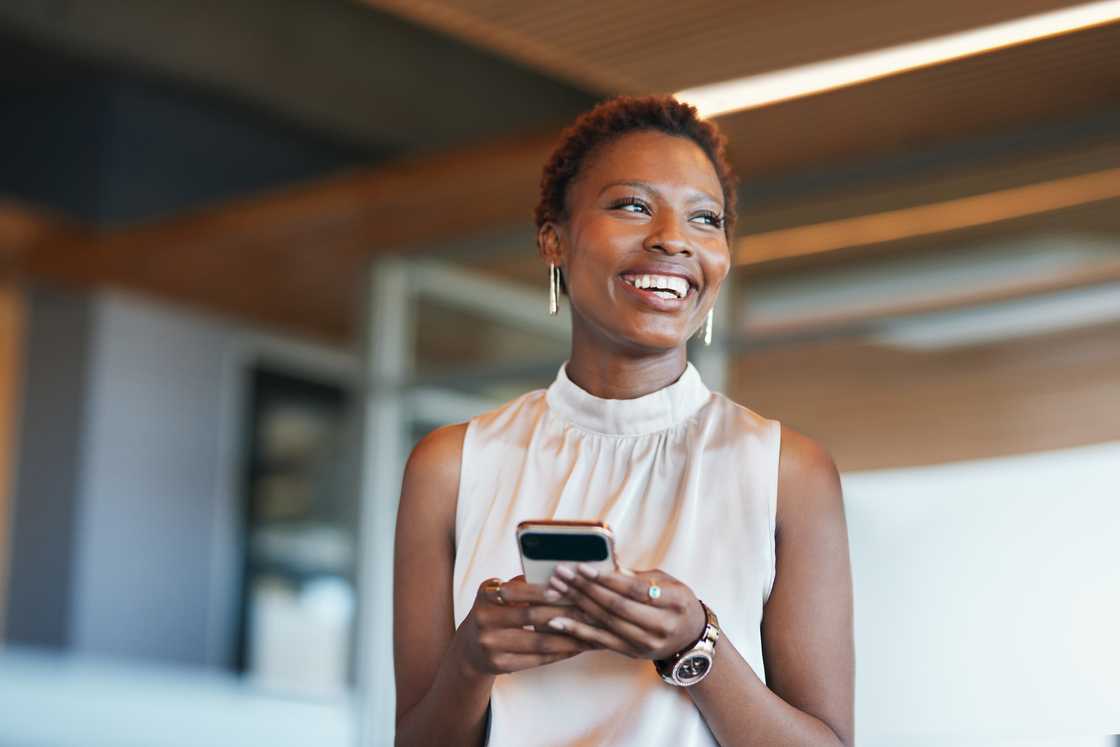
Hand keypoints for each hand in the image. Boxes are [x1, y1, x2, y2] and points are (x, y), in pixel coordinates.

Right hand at [457, 575, 595, 676]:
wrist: (470, 648)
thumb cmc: (497, 612)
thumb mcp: (501, 594)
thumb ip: (524, 584)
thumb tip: (561, 572)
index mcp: (486, 595)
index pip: (519, 591)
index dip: (544, 591)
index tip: (570, 588)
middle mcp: (484, 619)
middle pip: (532, 616)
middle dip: (566, 613)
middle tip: (592, 610)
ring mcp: (490, 645)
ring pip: (538, 641)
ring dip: (569, 637)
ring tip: (592, 631)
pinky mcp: (499, 665)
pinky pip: (536, 659)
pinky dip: (560, 653)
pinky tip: (577, 647)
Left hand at [544, 564, 705, 659]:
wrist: (691, 638)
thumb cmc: (677, 602)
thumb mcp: (667, 583)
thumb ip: (637, 576)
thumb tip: (606, 564)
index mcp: (675, 603)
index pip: (635, 590)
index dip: (607, 579)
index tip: (582, 567)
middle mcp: (662, 626)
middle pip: (617, 606)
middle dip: (585, 589)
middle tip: (562, 574)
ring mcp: (647, 643)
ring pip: (606, 623)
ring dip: (577, 606)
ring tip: (555, 591)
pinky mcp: (633, 653)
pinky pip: (601, 641)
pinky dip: (578, 630)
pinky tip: (559, 621)